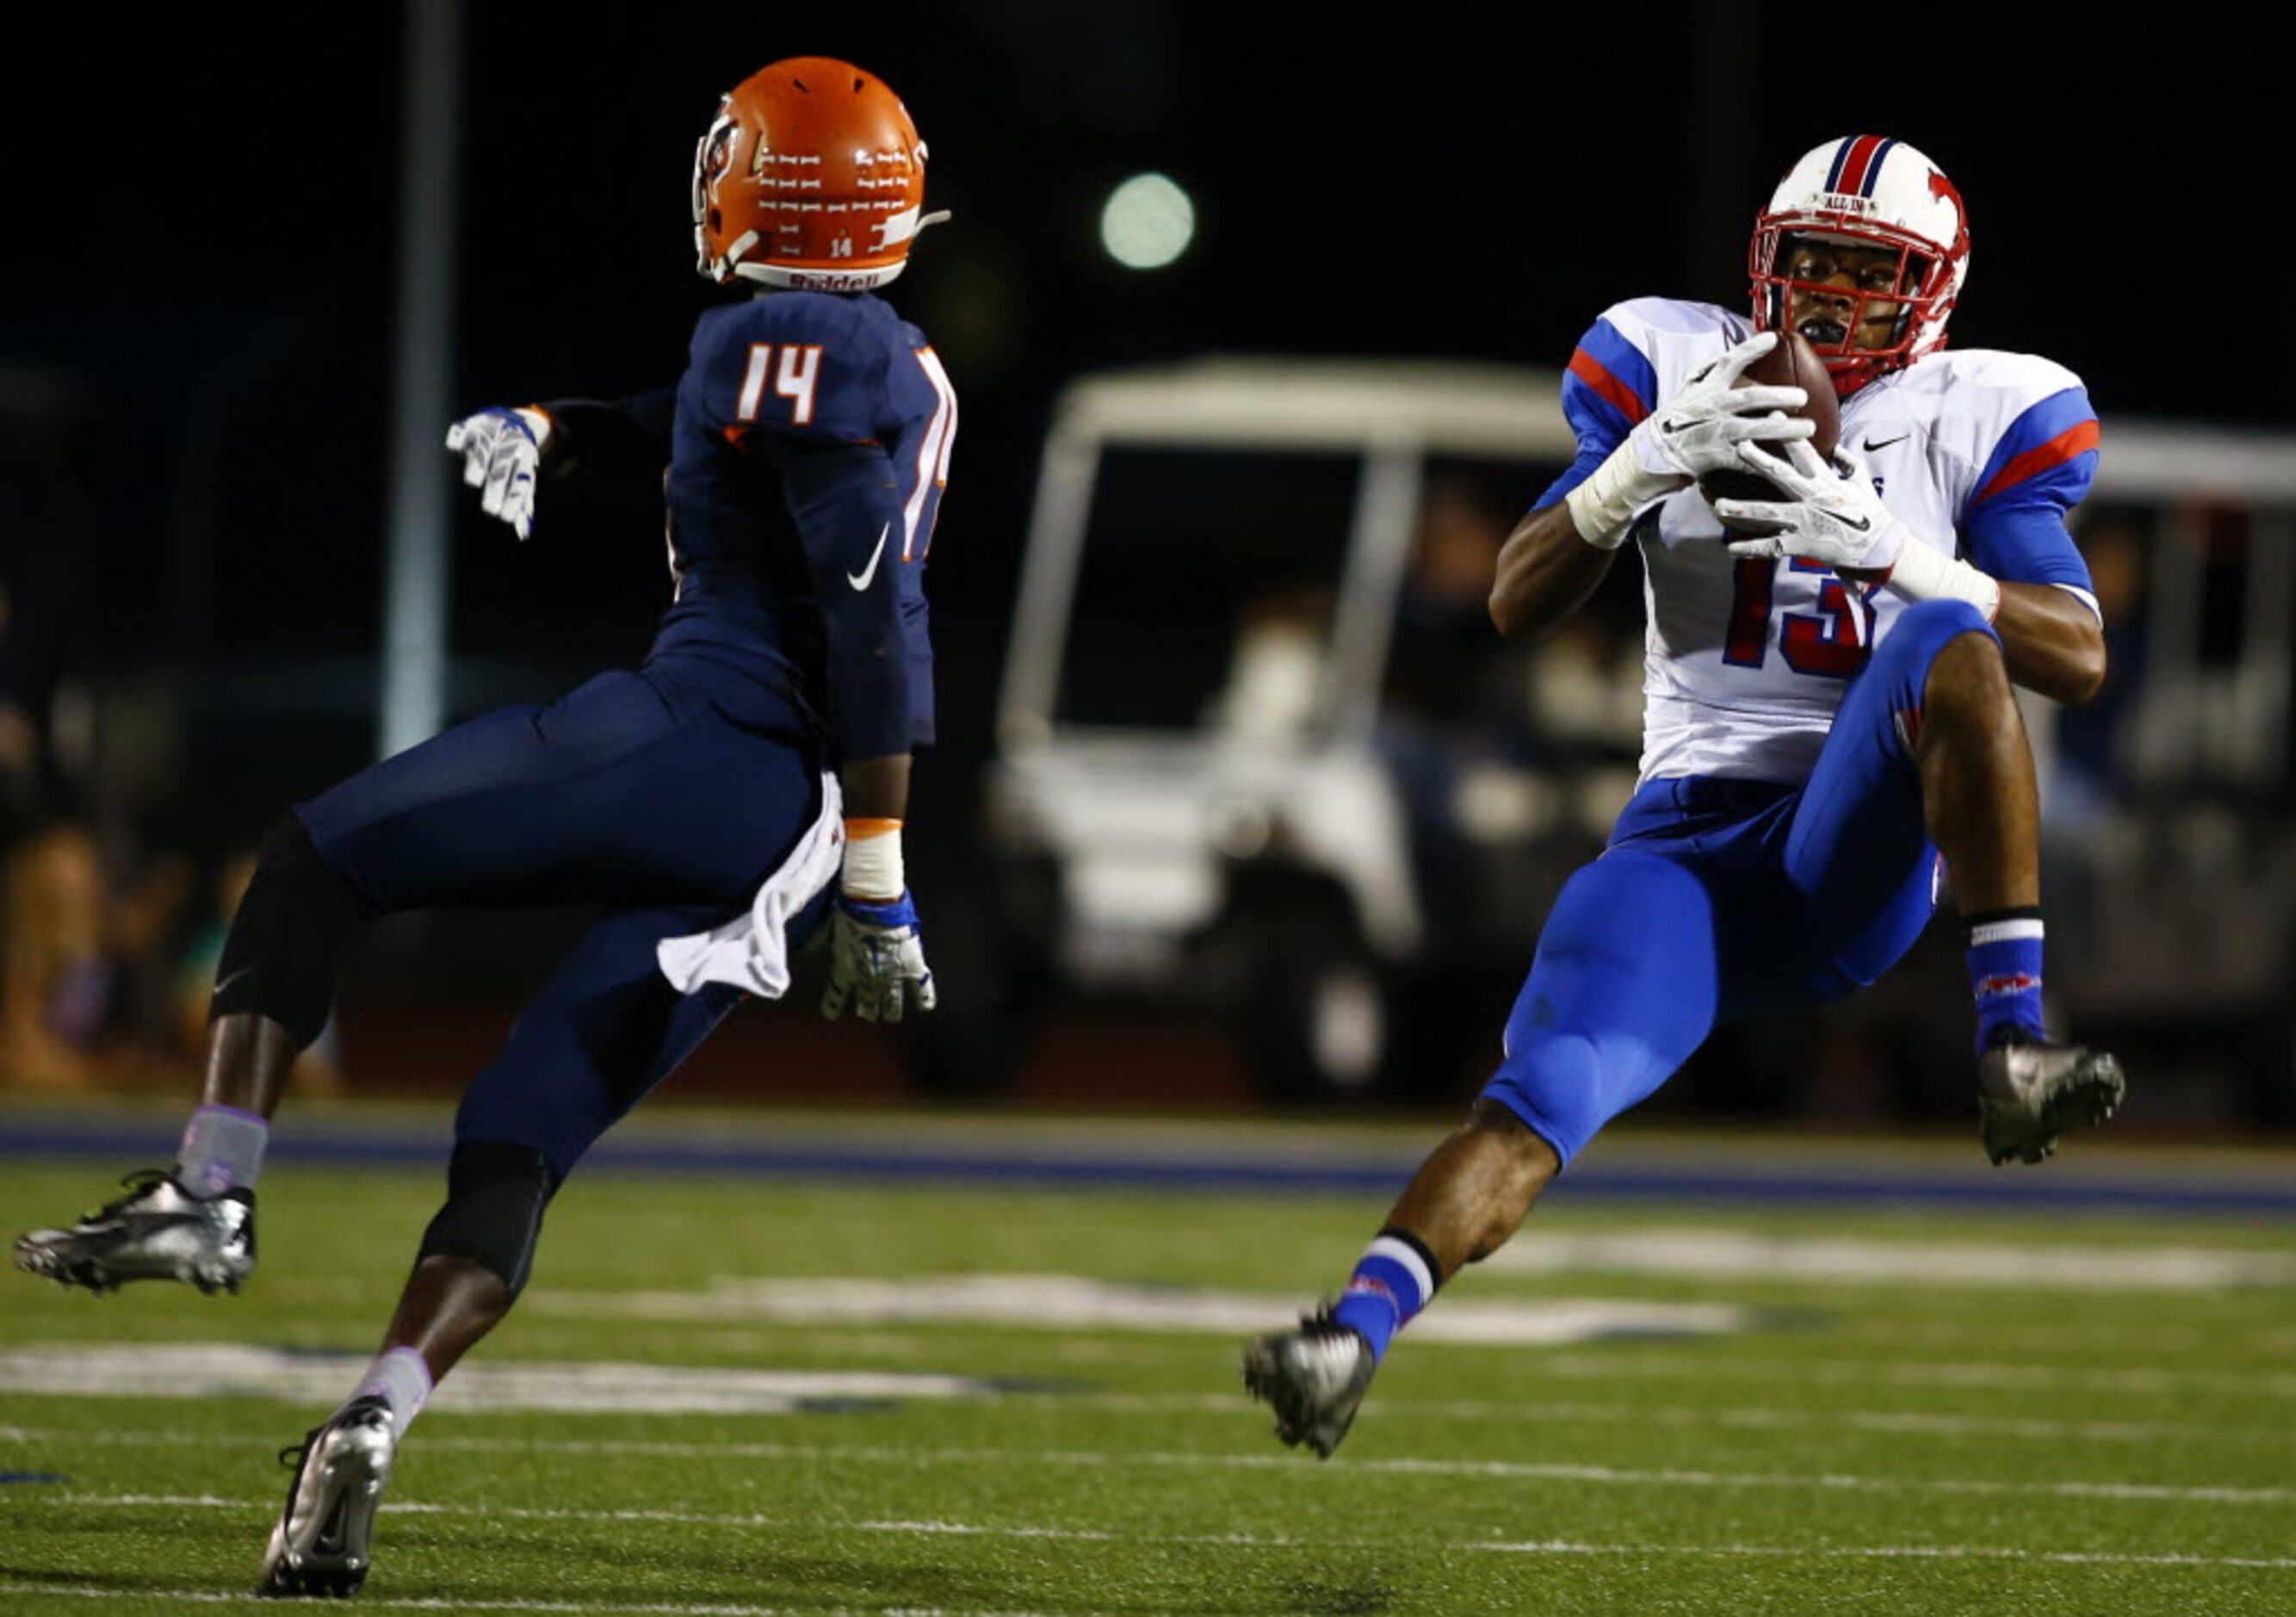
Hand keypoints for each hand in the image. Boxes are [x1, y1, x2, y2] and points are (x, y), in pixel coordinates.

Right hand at [444, 407, 548, 539]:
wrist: (514, 424)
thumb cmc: (516, 462)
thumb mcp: (524, 481)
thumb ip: (523, 505)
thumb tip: (524, 534)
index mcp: (524, 464)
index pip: (520, 484)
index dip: (513, 500)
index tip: (505, 517)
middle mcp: (508, 449)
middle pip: (502, 470)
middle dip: (496, 487)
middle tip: (490, 508)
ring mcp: (491, 437)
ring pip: (484, 450)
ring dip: (479, 464)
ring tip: (474, 481)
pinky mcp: (474, 426)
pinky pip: (465, 429)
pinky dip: (459, 435)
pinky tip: (453, 446)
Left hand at [821, 890, 936, 1022]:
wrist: (875, 907)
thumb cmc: (849, 913)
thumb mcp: (828, 930)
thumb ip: (817, 942)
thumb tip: (801, 948)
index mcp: (845, 970)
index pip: (835, 997)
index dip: (833, 1007)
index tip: (831, 1014)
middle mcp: (867, 980)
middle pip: (867, 1005)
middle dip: (867, 1010)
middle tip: (868, 1013)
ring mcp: (892, 977)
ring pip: (892, 1005)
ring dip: (890, 1011)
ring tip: (891, 1015)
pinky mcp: (913, 969)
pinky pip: (922, 991)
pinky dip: (924, 1000)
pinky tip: (925, 1006)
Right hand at [1629, 330, 1814, 481]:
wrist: (1651, 455)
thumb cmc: (1673, 423)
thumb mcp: (1684, 393)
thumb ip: (1704, 376)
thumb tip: (1722, 357)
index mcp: (1705, 390)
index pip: (1728, 363)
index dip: (1750, 349)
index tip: (1772, 339)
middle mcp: (1711, 408)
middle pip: (1750, 397)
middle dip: (1779, 395)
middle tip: (1803, 396)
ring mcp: (1713, 433)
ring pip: (1754, 429)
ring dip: (1784, 429)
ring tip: (1808, 428)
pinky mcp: (1714, 457)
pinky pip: (1745, 460)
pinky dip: (1765, 462)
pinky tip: (1786, 463)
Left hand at [1717, 439, 1910, 575]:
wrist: (1881, 547)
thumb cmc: (1871, 513)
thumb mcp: (1862, 481)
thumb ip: (1846, 461)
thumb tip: (1834, 446)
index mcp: (1826, 480)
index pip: (1804, 449)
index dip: (1788, 430)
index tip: (1773, 412)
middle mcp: (1813, 496)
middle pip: (1781, 474)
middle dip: (1758, 459)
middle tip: (1738, 445)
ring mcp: (1806, 521)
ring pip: (1770, 512)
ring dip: (1743, 509)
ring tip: (1719, 506)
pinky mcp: (1803, 544)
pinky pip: (1772, 547)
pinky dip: (1751, 548)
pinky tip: (1731, 549)